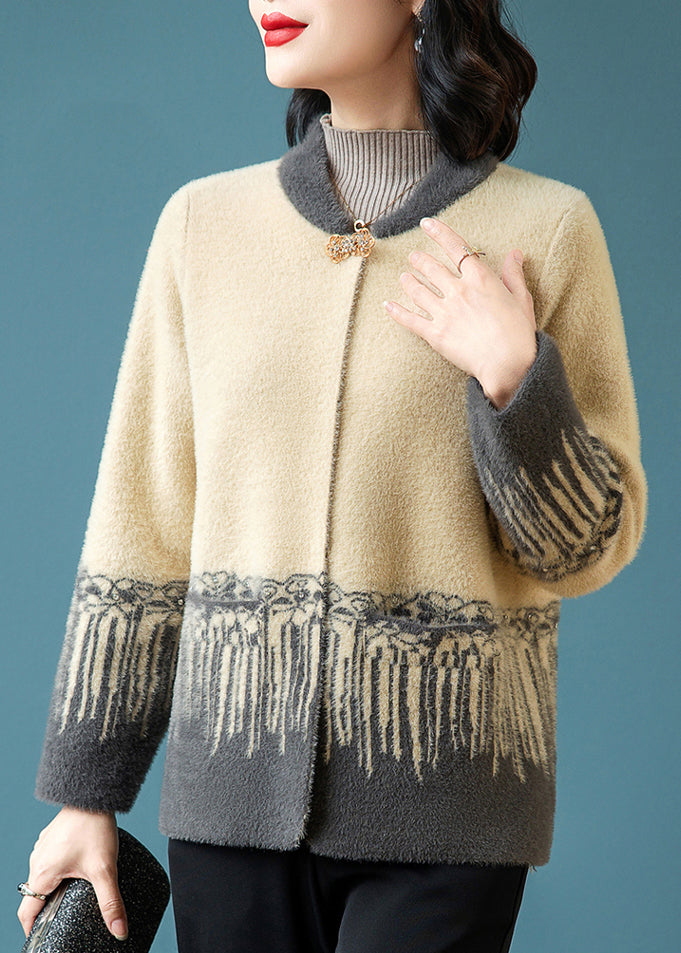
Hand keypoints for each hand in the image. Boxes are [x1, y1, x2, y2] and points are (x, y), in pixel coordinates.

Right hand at [17, 806, 127, 941]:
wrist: (94, 795)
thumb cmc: (94, 828)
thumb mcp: (104, 870)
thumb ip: (110, 902)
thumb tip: (119, 931)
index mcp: (42, 874)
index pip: (27, 913)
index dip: (33, 930)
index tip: (41, 938)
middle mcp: (37, 861)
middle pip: (36, 895)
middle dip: (48, 908)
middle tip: (64, 917)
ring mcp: (44, 847)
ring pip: (44, 876)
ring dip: (55, 887)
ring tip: (74, 894)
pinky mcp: (53, 837)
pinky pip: (52, 860)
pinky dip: (61, 869)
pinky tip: (79, 868)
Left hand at [383, 216, 537, 408]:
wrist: (508, 364)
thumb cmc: (519, 333)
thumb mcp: (521, 300)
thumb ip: (514, 275)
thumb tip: (515, 253)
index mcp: (481, 279)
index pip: (456, 247)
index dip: (439, 233)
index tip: (426, 224)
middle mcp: (459, 290)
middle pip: (431, 268)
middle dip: (419, 260)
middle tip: (414, 257)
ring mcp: (444, 312)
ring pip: (418, 290)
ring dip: (408, 281)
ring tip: (404, 277)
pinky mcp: (435, 334)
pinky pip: (410, 319)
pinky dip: (397, 311)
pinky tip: (387, 305)